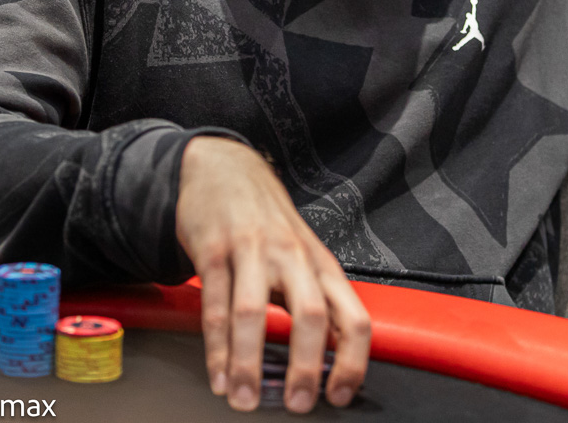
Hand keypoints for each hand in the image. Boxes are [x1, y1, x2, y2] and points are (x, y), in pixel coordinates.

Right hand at [175, 136, 370, 412]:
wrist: (224, 169)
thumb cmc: (268, 223)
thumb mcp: (303, 257)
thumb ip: (315, 303)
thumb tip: (327, 363)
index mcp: (321, 265)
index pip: (353, 316)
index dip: (352, 360)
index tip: (339, 395)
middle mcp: (292, 256)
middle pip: (309, 314)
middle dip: (304, 365)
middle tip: (296, 404)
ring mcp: (252, 251)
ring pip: (254, 311)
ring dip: (249, 361)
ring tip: (244, 399)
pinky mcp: (214, 250)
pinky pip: (215, 304)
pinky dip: (216, 346)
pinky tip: (218, 374)